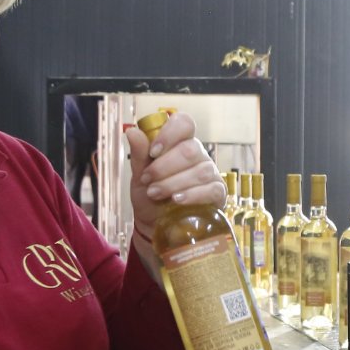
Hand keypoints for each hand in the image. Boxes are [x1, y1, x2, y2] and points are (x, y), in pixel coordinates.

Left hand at [124, 110, 225, 235]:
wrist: (154, 225)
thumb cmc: (149, 196)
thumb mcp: (139, 176)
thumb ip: (139, 154)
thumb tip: (132, 131)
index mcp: (180, 143)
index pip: (184, 123)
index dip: (170, 134)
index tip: (153, 152)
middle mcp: (198, 155)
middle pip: (190, 149)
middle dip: (164, 167)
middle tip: (148, 180)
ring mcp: (211, 174)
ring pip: (200, 170)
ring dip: (173, 183)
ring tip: (155, 194)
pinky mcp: (218, 194)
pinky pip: (212, 189)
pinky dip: (193, 194)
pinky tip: (177, 200)